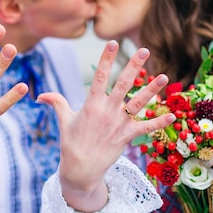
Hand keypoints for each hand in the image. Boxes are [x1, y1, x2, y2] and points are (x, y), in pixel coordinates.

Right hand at [37, 40, 175, 212]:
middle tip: (144, 50)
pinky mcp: (127, 136)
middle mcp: (107, 111)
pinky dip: (159, 123)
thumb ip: (57, 103)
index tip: (112, 43)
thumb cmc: (71, 143)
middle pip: (123, 84)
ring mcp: (118, 124)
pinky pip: (146, 128)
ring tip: (164, 76)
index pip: (100, 76)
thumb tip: (40, 95)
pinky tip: (172, 116)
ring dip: (152, 90)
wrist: (80, 169)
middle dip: (134, 66)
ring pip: (138, 103)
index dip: (106, 59)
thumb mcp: (64, 120)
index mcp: (91, 104)